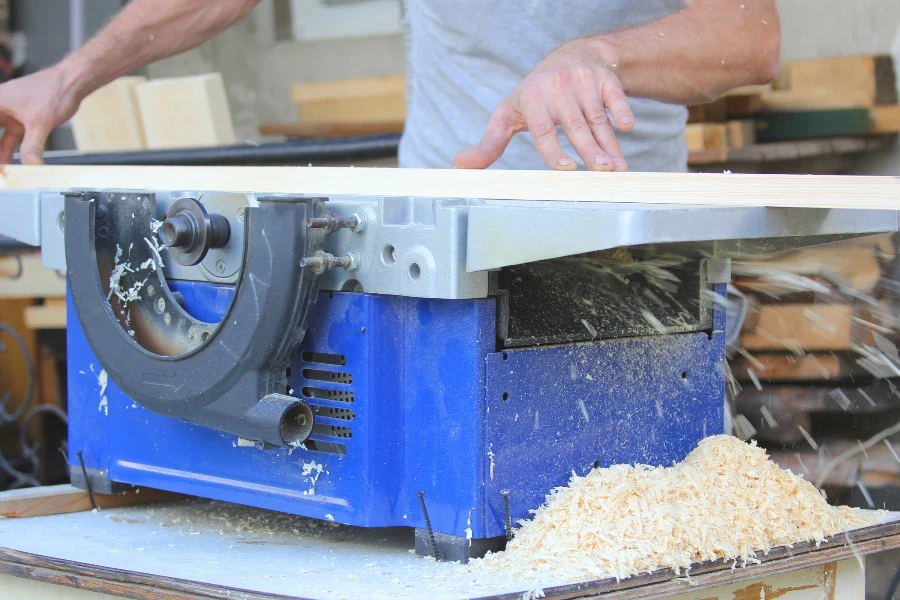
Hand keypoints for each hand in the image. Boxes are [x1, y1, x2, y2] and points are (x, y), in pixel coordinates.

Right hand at [0, 66, 81, 164]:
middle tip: (0, 171)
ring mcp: (11, 114)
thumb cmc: (54, 91)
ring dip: (0, 154)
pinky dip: (10, 151)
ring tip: (2, 172)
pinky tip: (11, 165)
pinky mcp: (22, 120)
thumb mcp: (40, 122)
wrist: (71, 82)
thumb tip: (31, 164)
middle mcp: (0, 107)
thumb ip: (33, 145)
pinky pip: (11, 139)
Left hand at [454, 38, 634, 171]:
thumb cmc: (535, 96)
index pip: (543, 129)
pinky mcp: (603, 77)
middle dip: (590, 150)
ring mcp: (582, 80)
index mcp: (531, 99)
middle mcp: (556, 87)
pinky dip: (622, 110)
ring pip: (597, 117)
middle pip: (575, 125)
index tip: (567, 169)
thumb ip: (489, 143)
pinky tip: (627, 127)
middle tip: (601, 171)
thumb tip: (460, 165)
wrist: (570, 57)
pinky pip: (614, 95)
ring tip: (617, 167)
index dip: (554, 149)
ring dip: (609, 143)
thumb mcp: (508, 114)